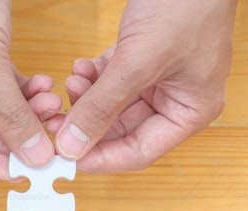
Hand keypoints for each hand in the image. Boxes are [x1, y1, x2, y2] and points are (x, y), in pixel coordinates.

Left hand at [48, 0, 237, 172]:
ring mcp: (162, 78)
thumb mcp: (138, 62)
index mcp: (191, 112)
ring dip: (88, 98)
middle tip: (56, 122)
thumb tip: (72, 145)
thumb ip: (103, 107)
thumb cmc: (186, 5)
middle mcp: (178, 100)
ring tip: (72, 82)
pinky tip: (80, 68)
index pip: (140, 152)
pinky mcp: (146, 56)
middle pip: (123, 130)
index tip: (65, 157)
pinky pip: (113, 79)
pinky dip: (93, 77)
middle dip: (89, 124)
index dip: (101, 158)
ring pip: (114, 105)